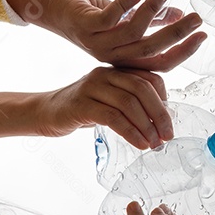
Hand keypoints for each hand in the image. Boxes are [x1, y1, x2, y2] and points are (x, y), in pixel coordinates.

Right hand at [35, 67, 173, 149]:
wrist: (46, 112)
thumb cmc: (83, 108)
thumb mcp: (110, 101)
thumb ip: (132, 103)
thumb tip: (161, 120)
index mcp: (117, 70)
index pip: (150, 77)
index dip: (164, 100)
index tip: (168, 122)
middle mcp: (106, 74)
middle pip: (142, 89)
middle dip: (159, 114)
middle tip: (167, 135)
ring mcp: (92, 87)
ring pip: (128, 103)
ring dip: (146, 126)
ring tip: (153, 143)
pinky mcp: (81, 104)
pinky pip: (112, 117)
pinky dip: (130, 132)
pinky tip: (138, 143)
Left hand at [40, 0, 205, 69]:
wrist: (54, 9)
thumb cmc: (93, 15)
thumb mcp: (126, 20)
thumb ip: (153, 19)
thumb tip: (180, 12)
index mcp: (127, 59)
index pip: (161, 63)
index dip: (183, 51)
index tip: (203, 35)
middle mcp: (114, 56)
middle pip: (151, 50)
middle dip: (177, 34)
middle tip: (197, 18)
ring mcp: (98, 42)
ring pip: (133, 32)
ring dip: (153, 10)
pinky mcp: (85, 26)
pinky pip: (108, 18)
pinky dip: (125, 5)